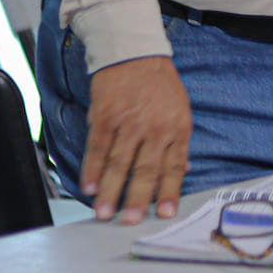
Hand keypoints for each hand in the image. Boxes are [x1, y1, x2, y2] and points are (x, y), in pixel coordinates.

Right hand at [81, 55, 191, 224]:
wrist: (134, 52)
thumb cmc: (159, 84)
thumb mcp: (180, 110)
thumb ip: (179, 142)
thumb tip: (183, 171)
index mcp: (177, 128)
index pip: (174, 167)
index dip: (168, 192)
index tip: (164, 214)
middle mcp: (155, 127)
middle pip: (146, 169)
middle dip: (137, 198)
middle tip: (129, 221)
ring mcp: (129, 122)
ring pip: (119, 162)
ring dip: (111, 190)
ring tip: (104, 212)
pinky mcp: (106, 115)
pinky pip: (98, 147)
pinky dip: (92, 168)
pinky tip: (89, 186)